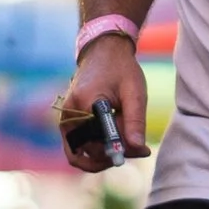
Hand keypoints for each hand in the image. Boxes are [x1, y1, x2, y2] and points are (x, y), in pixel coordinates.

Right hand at [56, 34, 148, 169]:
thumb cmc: (120, 69)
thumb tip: (138, 148)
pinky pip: (78, 148)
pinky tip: (117, 144)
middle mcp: (69, 114)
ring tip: (131, 144)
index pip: (99, 141)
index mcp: (84, 103)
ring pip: (83, 154)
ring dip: (106, 155)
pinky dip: (97, 152)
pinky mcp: (68, 124)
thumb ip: (135, 121)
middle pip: (91, 150)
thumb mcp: (135, 92)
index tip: (143, 150)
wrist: (102, 52)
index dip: (119, 150)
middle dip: (117, 153)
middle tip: (142, 148)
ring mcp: (65, 120)